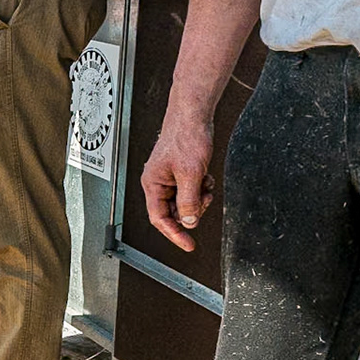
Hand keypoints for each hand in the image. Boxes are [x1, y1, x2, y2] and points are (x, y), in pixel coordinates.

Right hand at [141, 114, 215, 252]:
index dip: (174, 234)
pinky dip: (202, 188)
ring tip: (206, 184)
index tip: (188, 245)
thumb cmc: (185, 136)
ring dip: (199, 198)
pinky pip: (192, 190)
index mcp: (153, 183)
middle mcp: (159, 182)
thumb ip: (189, 201)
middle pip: (174, 211)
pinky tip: (206, 177)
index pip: (160, 218)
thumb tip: (189, 222)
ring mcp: (170, 177)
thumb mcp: (190, 174)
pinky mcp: (181, 172)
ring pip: (185, 201)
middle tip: (204, 201)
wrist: (193, 115)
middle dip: (192, 210)